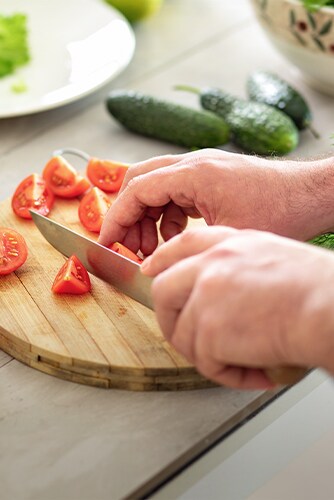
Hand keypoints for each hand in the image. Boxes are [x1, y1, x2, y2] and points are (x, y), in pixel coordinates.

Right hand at [98, 149, 333, 255]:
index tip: (106, 242)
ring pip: (156, 186)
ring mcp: (202, 167)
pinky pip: (175, 192)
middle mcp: (193, 163)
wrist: (310, 196)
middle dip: (128, 215)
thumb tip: (151, 262)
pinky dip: (166, 215)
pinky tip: (173, 236)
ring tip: (150, 248)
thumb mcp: (225, 235)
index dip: (116, 218)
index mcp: (194, 172)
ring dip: (147, 216)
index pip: (136, 189)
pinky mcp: (210, 177)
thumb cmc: (280, 211)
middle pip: (140, 181)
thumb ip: (182, 245)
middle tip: (129, 247)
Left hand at [141, 226, 333, 388]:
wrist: (328, 307)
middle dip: (170, 319)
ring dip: (208, 355)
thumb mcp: (271, 257)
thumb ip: (236, 267)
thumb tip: (219, 294)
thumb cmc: (316, 287)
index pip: (182, 245)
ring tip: (240, 361)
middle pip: (164, 290)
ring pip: (182, 334)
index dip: (163, 260)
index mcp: (230, 244)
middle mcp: (212, 264)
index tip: (152, 271)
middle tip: (188, 337)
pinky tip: (255, 370)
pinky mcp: (210, 330)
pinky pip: (206, 362)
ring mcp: (206, 295)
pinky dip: (228, 374)